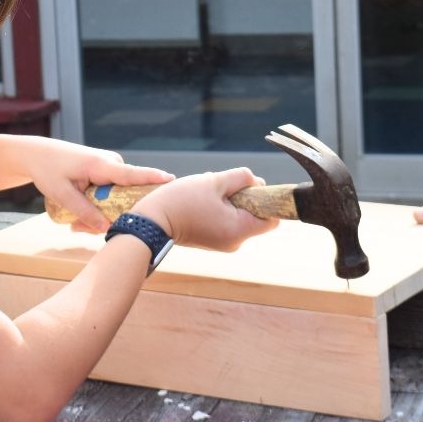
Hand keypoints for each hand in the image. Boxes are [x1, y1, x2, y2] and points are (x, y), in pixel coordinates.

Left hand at [24, 141, 173, 234]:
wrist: (37, 153)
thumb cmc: (48, 170)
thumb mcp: (61, 194)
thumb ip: (83, 211)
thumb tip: (106, 227)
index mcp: (101, 165)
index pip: (132, 173)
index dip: (152, 178)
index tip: (172, 180)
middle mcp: (110, 163)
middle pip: (125, 193)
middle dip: (111, 214)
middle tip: (80, 230)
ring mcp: (109, 166)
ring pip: (116, 195)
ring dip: (101, 212)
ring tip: (75, 225)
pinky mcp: (105, 170)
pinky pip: (110, 191)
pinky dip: (98, 205)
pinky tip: (78, 215)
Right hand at [133, 167, 279, 252]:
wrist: (151, 222)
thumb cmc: (182, 201)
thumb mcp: (215, 181)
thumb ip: (242, 178)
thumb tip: (257, 182)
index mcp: (239, 230)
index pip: (272, 219)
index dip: (266, 200)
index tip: (250, 187)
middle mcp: (235, 242)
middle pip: (255, 215)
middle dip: (244, 197)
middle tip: (221, 188)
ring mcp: (223, 243)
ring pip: (240, 215)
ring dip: (229, 200)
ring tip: (207, 194)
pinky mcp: (212, 240)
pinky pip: (227, 220)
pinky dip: (220, 208)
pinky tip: (202, 202)